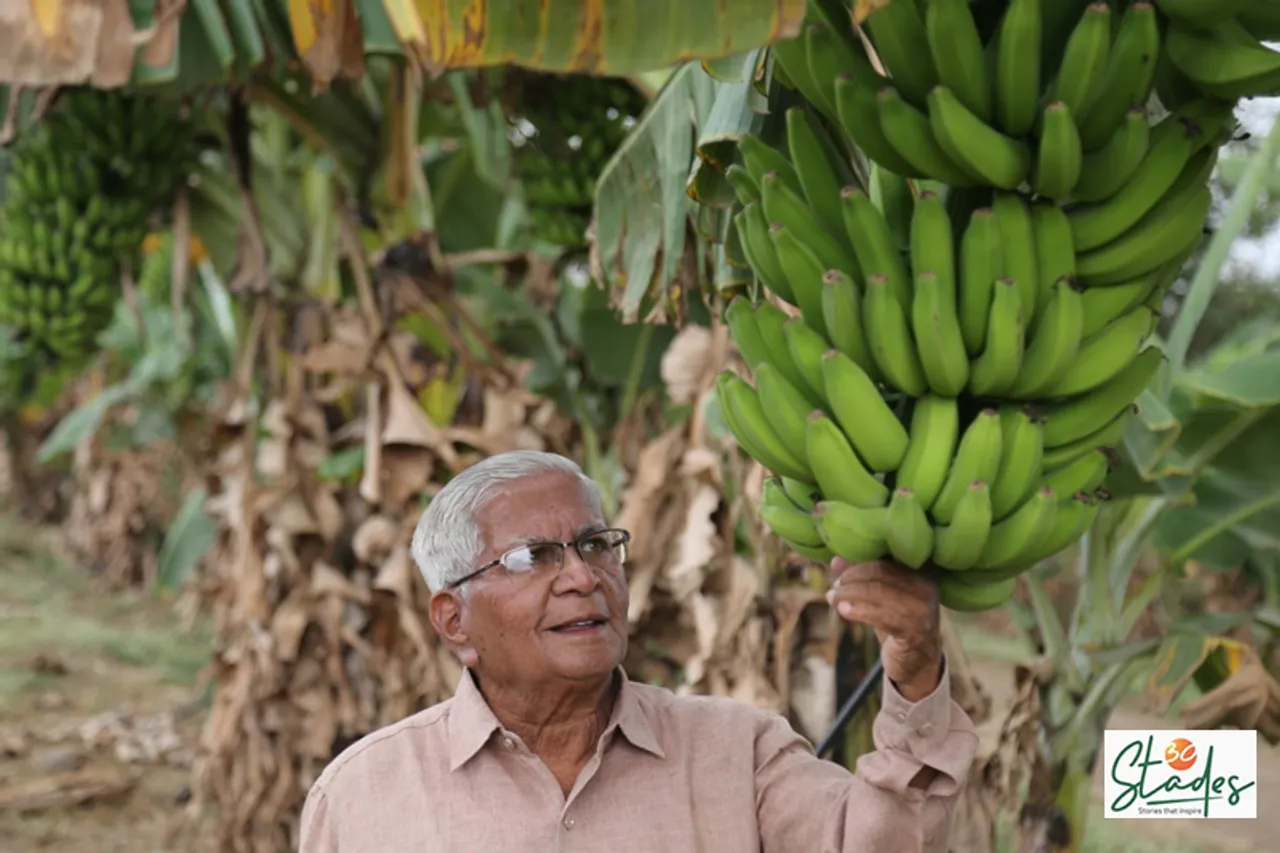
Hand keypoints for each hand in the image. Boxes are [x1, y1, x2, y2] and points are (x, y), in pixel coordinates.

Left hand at [826, 558, 942, 701]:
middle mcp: (927, 587)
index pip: (885, 559)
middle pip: (881, 573)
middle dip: (851, 578)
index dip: (858, 563)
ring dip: (850, 594)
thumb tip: (835, 560)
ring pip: (878, 592)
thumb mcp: (880, 596)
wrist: (918, 660)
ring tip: (833, 598)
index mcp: (923, 571)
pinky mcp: (914, 631)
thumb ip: (861, 576)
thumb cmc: (897, 621)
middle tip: (835, 587)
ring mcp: (923, 610)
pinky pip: (880, 616)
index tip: (838, 570)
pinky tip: (843, 611)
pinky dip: (858, 611)